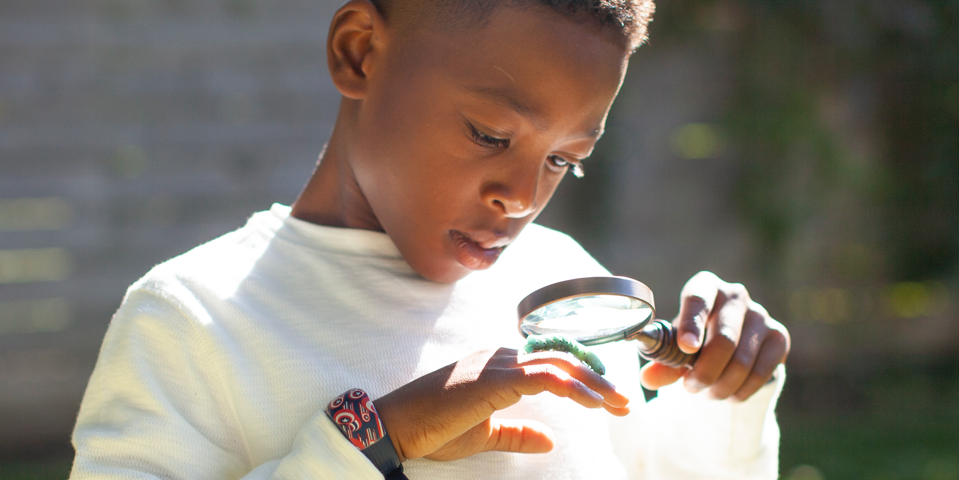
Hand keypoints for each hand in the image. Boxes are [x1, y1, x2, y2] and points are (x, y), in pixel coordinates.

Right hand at [374, 347, 629, 462]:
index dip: (582, 375)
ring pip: (557, 364)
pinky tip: (592, 402)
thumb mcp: (484, 434)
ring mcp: (495, 364)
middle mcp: (498, 356)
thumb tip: (551, 439)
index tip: (607, 398)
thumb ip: (517, 433)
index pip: (549, 361)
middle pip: (560, 358)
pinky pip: (542, 376)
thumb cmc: (433, 430)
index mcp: (496, 365)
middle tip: (624, 402)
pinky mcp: (493, 379)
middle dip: (597, 378)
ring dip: (592, 384)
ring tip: (617, 404)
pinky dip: (571, 386)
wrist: (396, 427)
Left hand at [640, 271, 790, 400]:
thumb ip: (663, 362)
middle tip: (690, 388)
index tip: (686, 348)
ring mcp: (761, 314)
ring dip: (721, 386)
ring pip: (742, 362)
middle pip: (724, 339)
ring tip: (707, 393)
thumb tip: (648, 378)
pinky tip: (728, 395)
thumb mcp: (675, 347)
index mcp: (705, 286)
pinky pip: (761, 373)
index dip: (691, 324)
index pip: (698, 298)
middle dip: (705, 372)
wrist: (730, 346)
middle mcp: (735, 294)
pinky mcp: (779, 337)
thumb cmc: (693, 340)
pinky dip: (740, 391)